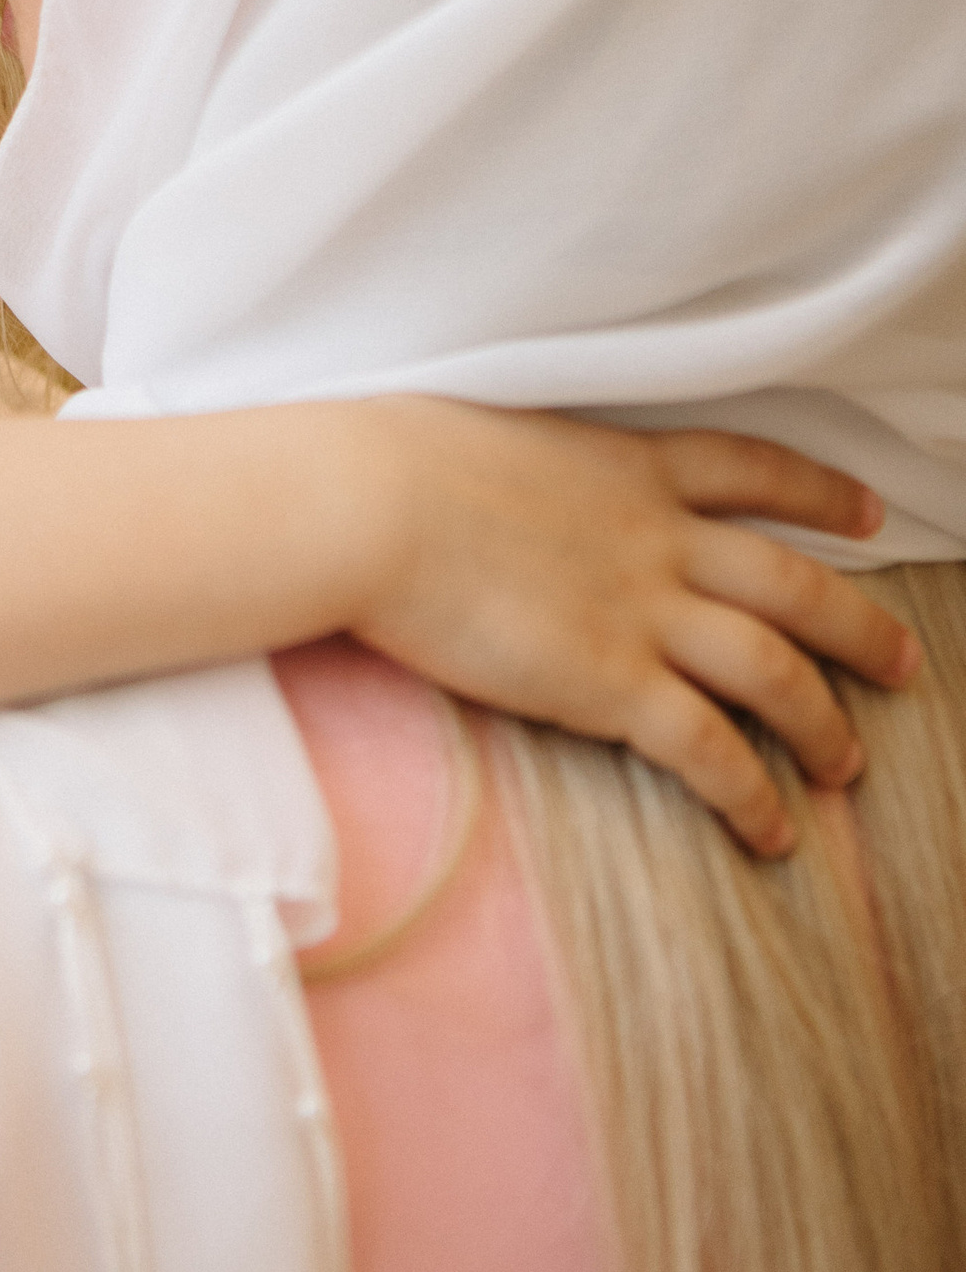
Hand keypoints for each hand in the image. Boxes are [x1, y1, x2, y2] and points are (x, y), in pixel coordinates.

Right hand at [355, 403, 908, 857]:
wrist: (367, 504)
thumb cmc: (392, 461)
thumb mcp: (486, 440)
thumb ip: (528, 473)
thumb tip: (498, 487)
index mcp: (629, 467)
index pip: (753, 470)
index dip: (819, 494)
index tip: (865, 515)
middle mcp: (657, 537)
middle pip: (795, 584)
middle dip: (860, 630)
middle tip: (904, 666)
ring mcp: (642, 611)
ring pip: (775, 671)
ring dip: (824, 724)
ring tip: (847, 766)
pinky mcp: (609, 683)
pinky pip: (710, 749)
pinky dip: (754, 794)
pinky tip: (774, 831)